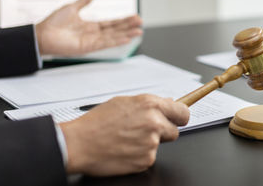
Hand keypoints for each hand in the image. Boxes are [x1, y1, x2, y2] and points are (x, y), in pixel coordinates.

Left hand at [36, 0, 142, 55]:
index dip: (123, 20)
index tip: (134, 17)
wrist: (42, 34)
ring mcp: (92, 41)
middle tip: (141, 22)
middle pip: (116, 30)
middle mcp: (93, 34)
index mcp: (90, 26)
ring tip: (139, 31)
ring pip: (114, 37)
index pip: (111, 23)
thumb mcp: (71, 8)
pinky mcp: (88, 47)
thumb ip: (84, 2)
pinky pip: (106, 44)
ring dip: (127, 34)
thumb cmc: (53, 22)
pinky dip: (117, 41)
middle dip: (128, 26)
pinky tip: (127, 38)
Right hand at [60, 94, 189, 175]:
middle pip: (175, 131)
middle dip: (163, 132)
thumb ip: (149, 104)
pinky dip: (139, 156)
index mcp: (150, 105)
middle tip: (144, 132)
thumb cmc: (97, 122)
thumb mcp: (124, 102)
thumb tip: (168, 103)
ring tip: (127, 139)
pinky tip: (124, 150)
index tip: (177, 119)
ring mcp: (151, 143)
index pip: (183, 112)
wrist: (79, 144)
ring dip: (149, 144)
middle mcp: (154, 122)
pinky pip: (149, 157)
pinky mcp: (146, 160)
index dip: (180, 117)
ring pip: (160, 145)